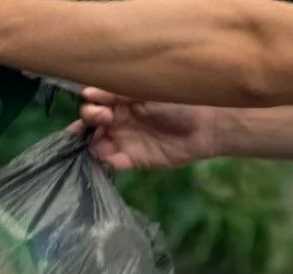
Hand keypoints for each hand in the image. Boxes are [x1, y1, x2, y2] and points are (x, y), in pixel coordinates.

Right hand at [69, 88, 220, 171]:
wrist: (205, 125)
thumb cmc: (178, 101)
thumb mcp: (145, 92)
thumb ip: (117, 93)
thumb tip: (87, 93)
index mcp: (120, 101)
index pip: (93, 104)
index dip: (90, 106)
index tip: (96, 104)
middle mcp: (118, 121)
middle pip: (90, 125)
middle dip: (87, 123)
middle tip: (101, 120)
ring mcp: (124, 141)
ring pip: (97, 144)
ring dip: (91, 143)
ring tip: (99, 140)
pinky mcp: (133, 160)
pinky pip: (112, 163)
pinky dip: (104, 161)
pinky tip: (105, 155)